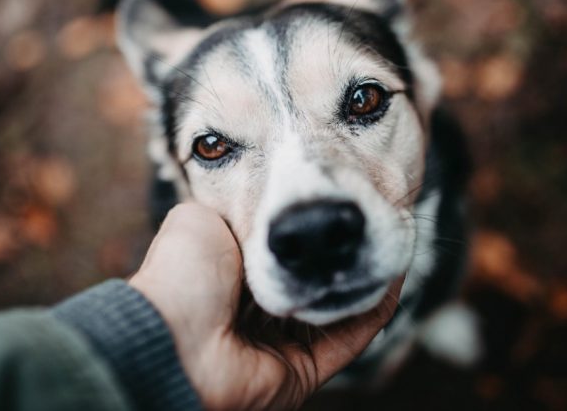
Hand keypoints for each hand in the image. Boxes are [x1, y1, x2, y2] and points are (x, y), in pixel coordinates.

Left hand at [129, 203, 401, 410]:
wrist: (173, 336)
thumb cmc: (182, 273)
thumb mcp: (199, 217)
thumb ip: (234, 206)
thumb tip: (261, 201)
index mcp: (232, 277)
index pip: (282, 253)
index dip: (309, 227)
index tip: (336, 197)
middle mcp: (259, 313)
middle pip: (313, 280)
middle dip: (341, 251)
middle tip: (370, 216)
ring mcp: (284, 344)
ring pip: (340, 308)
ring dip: (364, 273)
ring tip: (389, 234)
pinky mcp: (307, 370)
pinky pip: (353, 337)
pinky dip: (375, 304)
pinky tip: (393, 268)